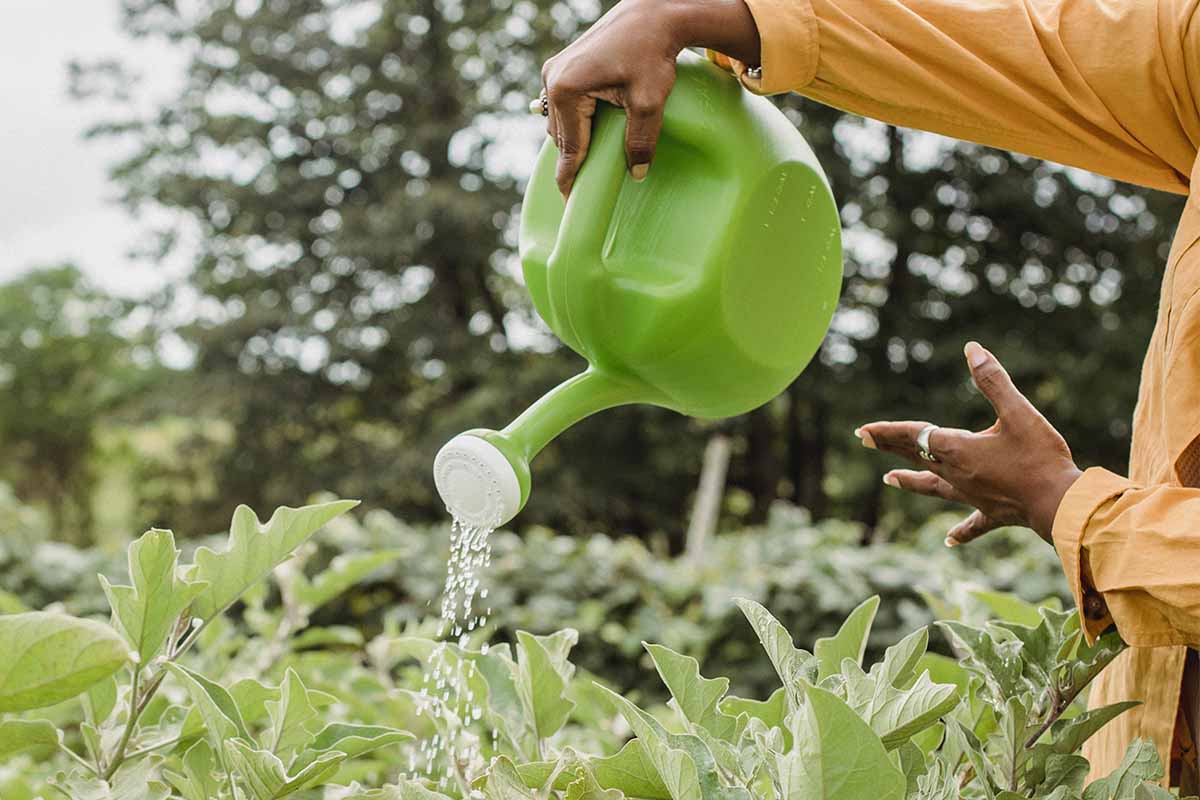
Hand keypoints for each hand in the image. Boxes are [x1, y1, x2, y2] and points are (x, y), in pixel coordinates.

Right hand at [540, 0, 760, 195]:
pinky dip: (576, 122)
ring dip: (575, 141)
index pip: (568, 148)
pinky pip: (564, 106)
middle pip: (561, 138)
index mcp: (566, 90)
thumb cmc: (652, 54)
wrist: (653, 13)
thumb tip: (636, 174)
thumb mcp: (650, 102)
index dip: (570, 179)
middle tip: (583, 191)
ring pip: (560, 123)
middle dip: (573, 161)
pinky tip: (591, 133)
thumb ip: (641, 142)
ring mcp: (554, 71)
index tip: (570, 204)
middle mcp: (552, 80)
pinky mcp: (562, 66)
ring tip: (589, 163)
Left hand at [855, 342, 1082, 545]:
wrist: (1061, 504)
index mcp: (958, 449)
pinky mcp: (992, 513)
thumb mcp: (1018, 412)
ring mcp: (972, 496)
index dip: (889, 430)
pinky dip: (959, 531)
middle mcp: (957, 474)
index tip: (864, 430)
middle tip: (864, 439)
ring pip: (933, 486)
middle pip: (916, 456)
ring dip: (910, 481)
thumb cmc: (1040, 458)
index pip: (915, 435)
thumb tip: (972, 349)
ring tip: (889, 480)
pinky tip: (948, 541)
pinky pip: (971, 522)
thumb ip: (993, 381)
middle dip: (889, 446)